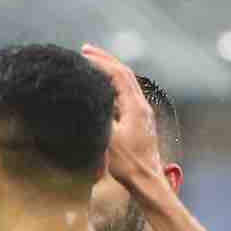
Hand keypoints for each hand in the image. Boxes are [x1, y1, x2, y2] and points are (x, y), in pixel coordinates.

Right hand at [81, 44, 164, 193]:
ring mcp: (143, 113)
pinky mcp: (140, 122)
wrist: (146, 181)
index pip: (118, 75)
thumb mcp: (108, 140)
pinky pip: (127, 95)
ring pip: (127, 83)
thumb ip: (100, 118)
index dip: (101, 62)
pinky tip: (104, 88)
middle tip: (86, 50)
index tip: (83, 53)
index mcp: (135, 107)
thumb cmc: (128, 164)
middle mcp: (141, 105)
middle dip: (106, 60)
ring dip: (110, 71)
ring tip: (93, 64)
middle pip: (125, 74)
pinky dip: (113, 85)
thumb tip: (89, 100)